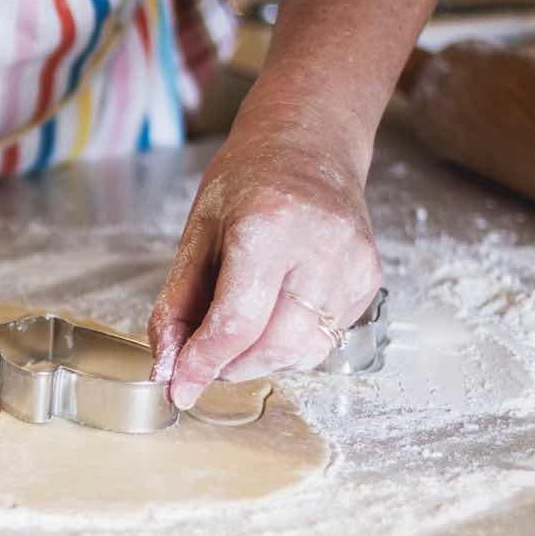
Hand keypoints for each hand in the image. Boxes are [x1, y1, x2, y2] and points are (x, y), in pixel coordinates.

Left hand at [148, 131, 382, 408]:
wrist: (308, 147)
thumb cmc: (247, 184)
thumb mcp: (197, 235)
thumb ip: (177, 305)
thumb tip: (166, 367)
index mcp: (269, 228)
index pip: (236, 323)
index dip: (202, 364)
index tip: (178, 388)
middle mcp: (320, 248)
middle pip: (272, 346)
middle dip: (229, 365)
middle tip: (205, 354)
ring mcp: (352, 266)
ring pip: (302, 352)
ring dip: (260, 359)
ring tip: (240, 328)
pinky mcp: (368, 280)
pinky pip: (325, 340)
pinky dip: (289, 344)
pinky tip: (275, 313)